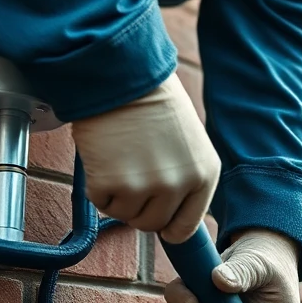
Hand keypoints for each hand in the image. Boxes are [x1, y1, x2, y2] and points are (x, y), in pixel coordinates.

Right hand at [71, 72, 219, 243]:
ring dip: (118, 195)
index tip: (157, 220)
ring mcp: (144, 186)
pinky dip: (97, 187)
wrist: (124, 75)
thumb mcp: (190, 144)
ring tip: (119, 161)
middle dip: (139, 207)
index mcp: (204, 175)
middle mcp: (178, 185)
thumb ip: (186, 180)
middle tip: (130, 178)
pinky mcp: (111, 183)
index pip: (186, 226)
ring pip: (125, 215)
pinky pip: (101, 203)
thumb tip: (169, 219)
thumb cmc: (155, 105)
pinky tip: (104, 159)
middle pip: (152, 224)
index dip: (168, 225)